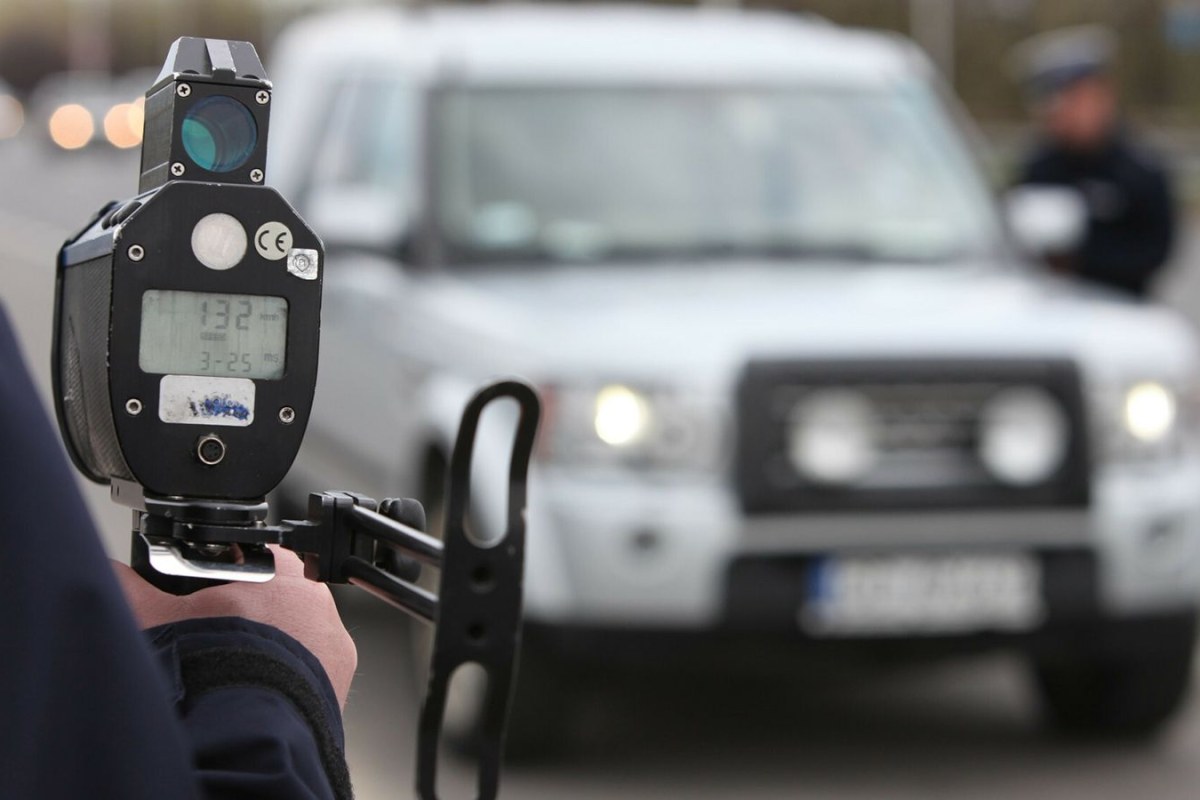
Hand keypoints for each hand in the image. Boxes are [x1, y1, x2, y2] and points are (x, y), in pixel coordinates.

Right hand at [113, 546, 356, 708]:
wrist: (247, 721)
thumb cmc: (210, 661)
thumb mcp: (157, 615)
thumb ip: (131, 587)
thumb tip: (110, 572)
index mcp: (280, 570)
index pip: (253, 557)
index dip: (225, 574)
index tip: (208, 593)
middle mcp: (316, 600)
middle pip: (276, 597)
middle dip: (248, 613)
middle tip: (217, 634)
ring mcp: (332, 640)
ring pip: (297, 634)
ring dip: (271, 646)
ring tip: (234, 664)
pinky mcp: (338, 677)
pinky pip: (312, 670)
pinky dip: (288, 676)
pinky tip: (258, 684)